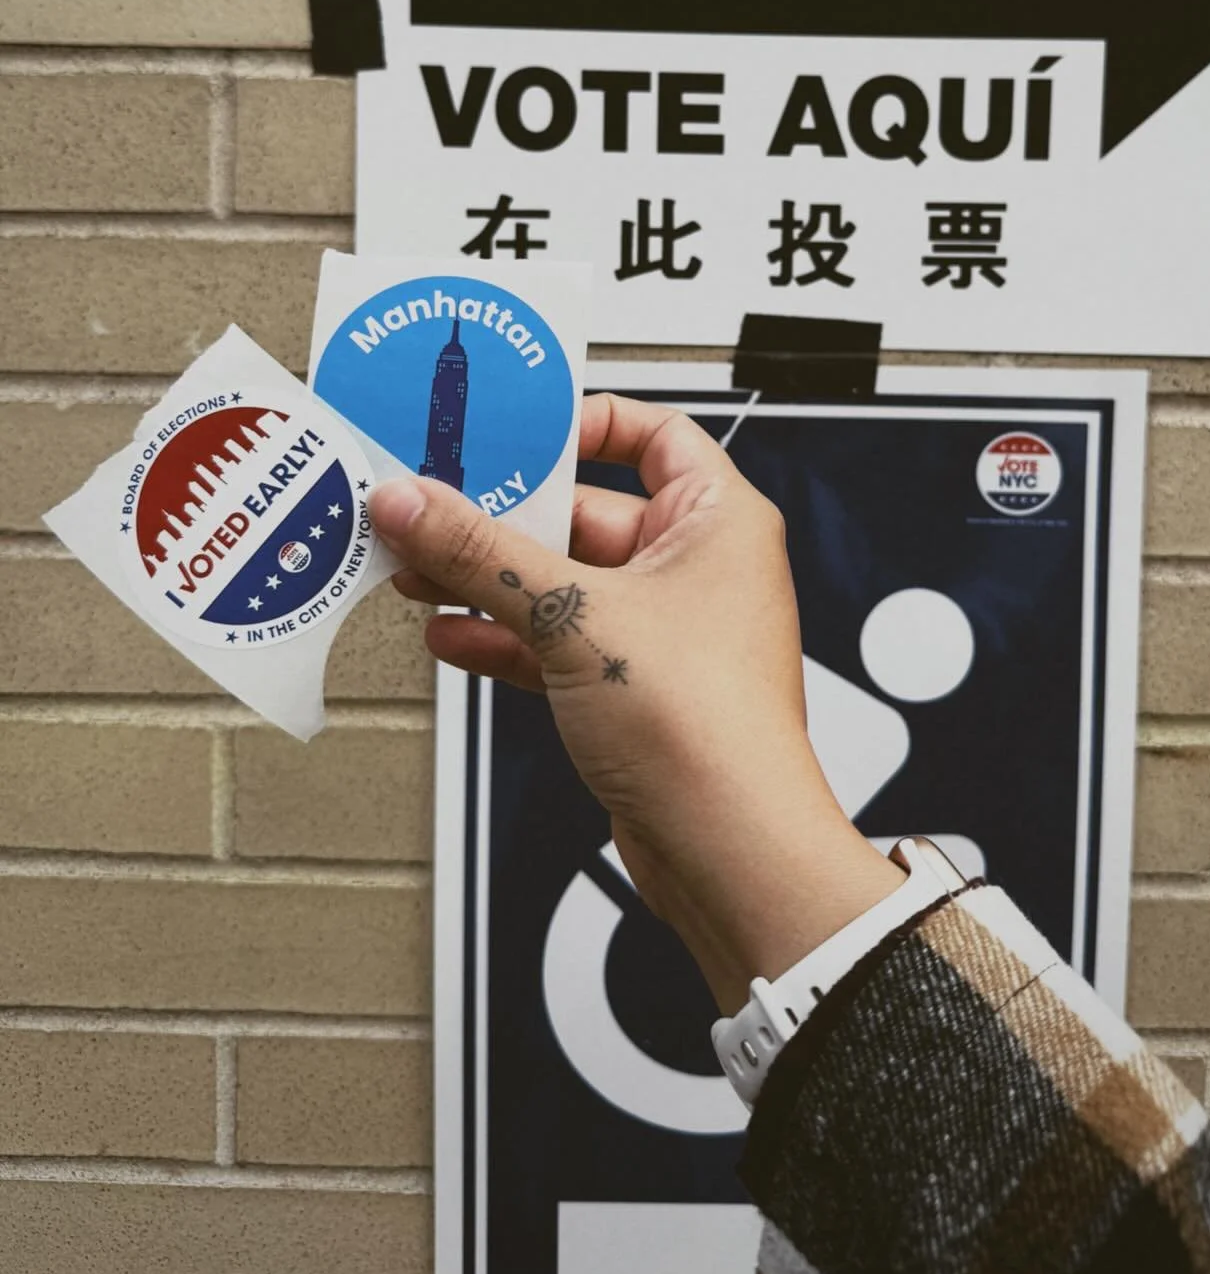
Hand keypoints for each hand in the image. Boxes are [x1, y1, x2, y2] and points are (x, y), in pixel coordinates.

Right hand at [369, 393, 900, 1011]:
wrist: (728, 851)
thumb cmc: (710, 730)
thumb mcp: (574, 617)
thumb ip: (482, 555)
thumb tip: (416, 502)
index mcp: (718, 520)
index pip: (652, 433)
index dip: (581, 422)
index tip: (512, 429)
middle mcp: (697, 568)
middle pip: (585, 511)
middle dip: (502, 516)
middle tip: (430, 505)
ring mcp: (663, 631)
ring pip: (561, 583)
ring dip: (489, 580)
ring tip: (417, 569)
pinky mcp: (631, 690)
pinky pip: (556, 642)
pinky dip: (504, 638)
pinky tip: (450, 636)